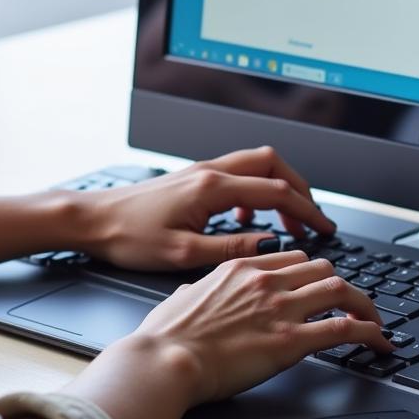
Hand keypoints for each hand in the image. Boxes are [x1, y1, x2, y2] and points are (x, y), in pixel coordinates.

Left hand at [76, 145, 335, 270]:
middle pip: (272, 165)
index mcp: (212, 188)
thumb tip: (268, 246)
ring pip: (255, 165)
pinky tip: (246, 221)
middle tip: (313, 220)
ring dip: (278, 189)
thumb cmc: (129, 237)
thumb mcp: (183, 254)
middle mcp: (209, 172)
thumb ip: (230, 249)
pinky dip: (254, 192)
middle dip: (300, 190)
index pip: (276, 192)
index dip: (307, 211)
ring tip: (287, 222)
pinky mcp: (192, 179)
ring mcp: (200, 172)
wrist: (93, 220)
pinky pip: (236, 175)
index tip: (326, 229)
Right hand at [125, 249, 392, 405]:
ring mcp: (280, 307)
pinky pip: (343, 328)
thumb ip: (196, 290)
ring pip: (340, 289)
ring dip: (363, 305)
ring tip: (374, 321)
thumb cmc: (167, 334)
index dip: (313, 271)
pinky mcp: (290, 340)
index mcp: (239, 266)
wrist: (166, 358)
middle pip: (322, 267)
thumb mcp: (180, 296)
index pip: (293, 257)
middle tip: (352, 303)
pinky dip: (368, 332)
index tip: (320, 284)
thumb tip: (192, 293)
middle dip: (341, 285)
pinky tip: (378, 341)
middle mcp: (264, 280)